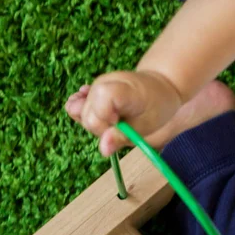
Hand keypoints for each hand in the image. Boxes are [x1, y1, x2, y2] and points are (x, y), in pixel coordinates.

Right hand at [65, 70, 181, 155]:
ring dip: (94, 124)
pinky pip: (74, 106)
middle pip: (87, 114)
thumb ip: (122, 136)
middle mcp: (103, 83)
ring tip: (112, 121)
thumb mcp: (145, 125)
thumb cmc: (156, 107)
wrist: (160, 88)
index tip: (118, 124)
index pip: (99, 99)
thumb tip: (103, 150)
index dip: (104, 119)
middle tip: (120, 126)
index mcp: (122, 88)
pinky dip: (83, 115)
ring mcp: (94, 86)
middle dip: (100, 128)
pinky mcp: (89, 92)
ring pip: (78, 113)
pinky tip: (99, 115)